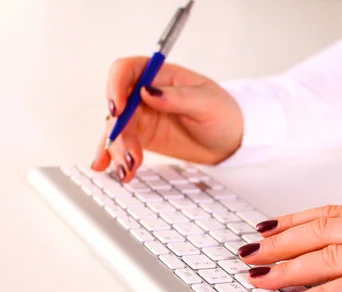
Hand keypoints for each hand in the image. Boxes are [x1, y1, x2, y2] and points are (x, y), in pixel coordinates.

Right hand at [91, 57, 243, 181]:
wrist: (231, 141)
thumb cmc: (224, 114)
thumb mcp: (206, 103)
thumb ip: (177, 97)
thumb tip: (148, 91)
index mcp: (160, 76)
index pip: (126, 71)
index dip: (115, 87)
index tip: (118, 110)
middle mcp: (145, 94)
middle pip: (118, 107)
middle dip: (119, 132)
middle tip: (130, 154)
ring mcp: (142, 116)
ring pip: (117, 129)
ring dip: (117, 150)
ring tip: (128, 169)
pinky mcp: (143, 137)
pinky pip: (121, 145)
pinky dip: (113, 157)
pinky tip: (110, 168)